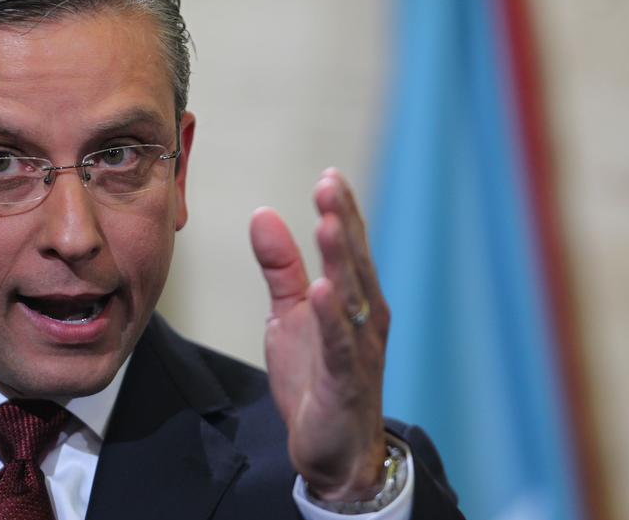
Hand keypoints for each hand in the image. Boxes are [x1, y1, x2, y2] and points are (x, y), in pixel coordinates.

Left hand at [250, 168, 389, 500]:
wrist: (335, 451)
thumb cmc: (317, 377)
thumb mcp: (290, 314)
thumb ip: (281, 266)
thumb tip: (263, 214)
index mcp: (353, 297)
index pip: (349, 246)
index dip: (341, 211)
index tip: (329, 176)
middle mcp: (365, 317)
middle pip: (353, 262)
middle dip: (342, 222)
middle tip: (329, 184)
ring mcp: (358, 349)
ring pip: (351, 297)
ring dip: (340, 260)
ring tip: (328, 224)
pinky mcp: (344, 382)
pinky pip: (339, 346)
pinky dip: (332, 319)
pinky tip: (323, 292)